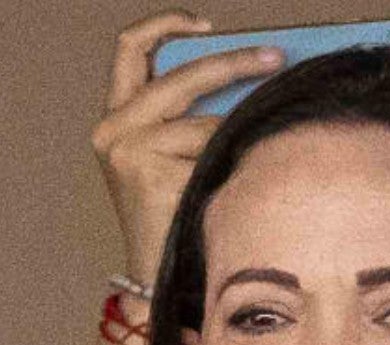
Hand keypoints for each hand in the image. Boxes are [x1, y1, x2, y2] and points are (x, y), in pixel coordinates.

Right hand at [92, 12, 284, 284]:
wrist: (156, 276)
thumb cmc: (174, 212)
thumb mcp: (174, 150)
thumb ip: (192, 110)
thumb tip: (254, 65)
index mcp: (116, 116)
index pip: (130, 48)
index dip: (166, 23)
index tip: (207, 24)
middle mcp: (112, 130)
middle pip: (183, 75)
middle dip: (236, 62)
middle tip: (276, 59)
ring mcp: (127, 152)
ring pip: (206, 122)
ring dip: (236, 138)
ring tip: (251, 158)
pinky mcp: (148, 175)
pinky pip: (211, 152)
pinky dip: (231, 164)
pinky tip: (234, 186)